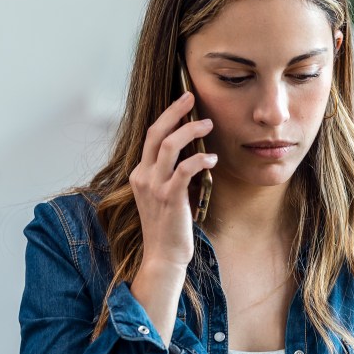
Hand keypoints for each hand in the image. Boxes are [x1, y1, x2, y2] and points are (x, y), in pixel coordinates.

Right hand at [128, 92, 216, 270]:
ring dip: (190, 131)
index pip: (151, 136)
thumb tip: (193, 153)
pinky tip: (212, 159)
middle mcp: (143, 176)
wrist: (163, 256)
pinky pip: (184, 169)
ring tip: (208, 124)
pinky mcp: (170, 198)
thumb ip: (173, 174)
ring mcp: (155, 187)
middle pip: (156, 133)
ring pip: (169, 146)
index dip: (167, 116)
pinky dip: (200, 160)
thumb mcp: (165, 194)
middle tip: (191, 97)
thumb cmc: (169, 226)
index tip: (183, 102)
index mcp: (140, 174)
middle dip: (174, 112)